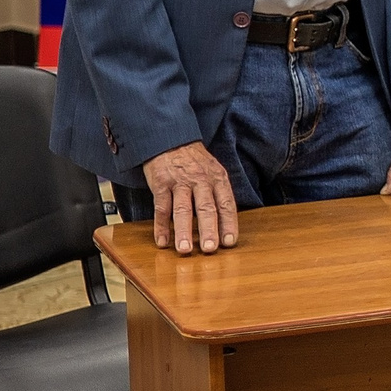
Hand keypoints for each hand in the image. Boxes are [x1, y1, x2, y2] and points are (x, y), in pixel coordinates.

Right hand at [143, 140, 238, 254]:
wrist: (170, 140)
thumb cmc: (195, 162)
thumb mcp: (214, 172)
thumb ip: (219, 194)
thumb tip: (227, 224)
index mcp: (218, 179)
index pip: (226, 204)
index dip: (229, 224)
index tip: (229, 242)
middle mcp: (201, 180)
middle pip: (206, 208)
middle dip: (209, 230)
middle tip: (210, 249)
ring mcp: (180, 182)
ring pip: (182, 209)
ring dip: (183, 231)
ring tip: (185, 250)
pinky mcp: (160, 184)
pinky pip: (161, 208)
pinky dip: (161, 226)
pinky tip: (162, 241)